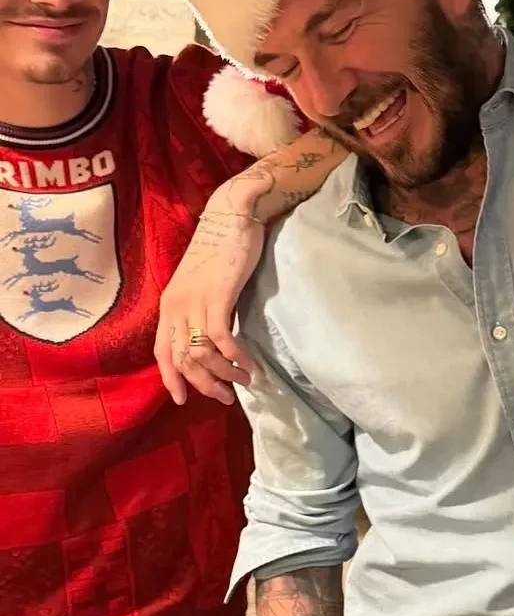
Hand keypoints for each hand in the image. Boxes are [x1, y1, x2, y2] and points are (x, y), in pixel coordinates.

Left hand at [155, 208, 265, 405]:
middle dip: (205, 385)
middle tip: (226, 396)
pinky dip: (236, 358)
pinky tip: (250, 365)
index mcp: (169, 304)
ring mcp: (195, 301)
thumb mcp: (202, 285)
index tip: (183, 400)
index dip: (171, 379)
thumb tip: (213, 343)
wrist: (231, 215)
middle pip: (183, 360)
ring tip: (244, 381)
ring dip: (224, 375)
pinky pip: (222, 340)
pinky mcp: (218, 296)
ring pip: (202, 355)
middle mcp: (176, 306)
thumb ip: (201, 311)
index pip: (162, 351)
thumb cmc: (221, 249)